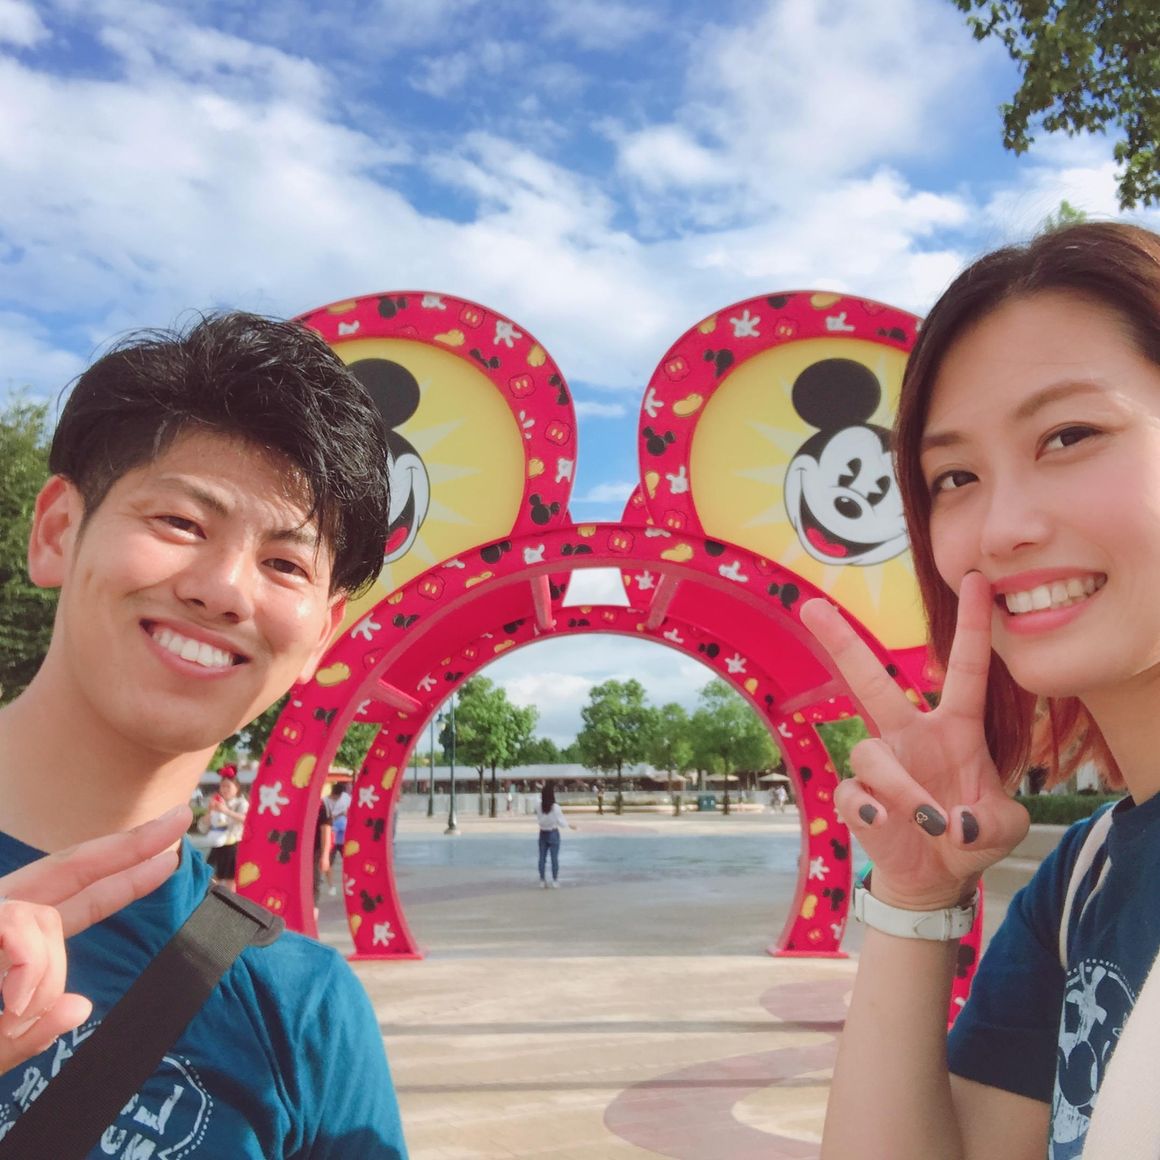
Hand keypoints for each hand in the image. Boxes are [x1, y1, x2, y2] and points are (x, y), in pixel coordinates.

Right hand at [0, 805, 189, 1072]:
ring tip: (13, 1014)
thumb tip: (81, 1008)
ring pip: (39, 918)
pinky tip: (15, 1000)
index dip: (120, 875)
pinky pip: (14, 928)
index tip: (170, 849)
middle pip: (64, 874)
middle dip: (126, 849)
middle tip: (181, 818)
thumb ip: (19, 1033)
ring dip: (42, 972)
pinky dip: (23, 966)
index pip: (68, 905)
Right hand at [800, 572, 1028, 908]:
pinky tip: (884, 824)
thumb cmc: (972, 835)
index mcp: (956, 730)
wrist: (938, 877)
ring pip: (870, 754)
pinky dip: (871, 811)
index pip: (966, 670)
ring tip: (930, 821)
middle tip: (811, 606)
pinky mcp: (858, 800)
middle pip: (873, 682)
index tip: (973, 579)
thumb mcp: (1005, 827)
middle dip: (843, 643)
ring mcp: (881, 766)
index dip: (971, 625)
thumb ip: (994, 822)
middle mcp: (911, 736)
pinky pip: (852, 794)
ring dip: (902, 788)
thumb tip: (956, 822)